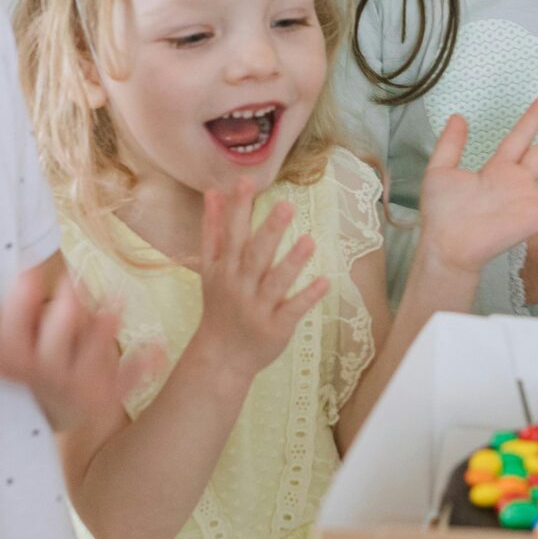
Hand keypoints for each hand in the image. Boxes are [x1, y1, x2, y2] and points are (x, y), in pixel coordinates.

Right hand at [0, 258, 158, 435]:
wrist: (51, 411)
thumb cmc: (19, 357)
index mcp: (2, 360)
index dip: (2, 307)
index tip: (14, 274)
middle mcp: (37, 376)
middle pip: (46, 351)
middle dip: (60, 315)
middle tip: (68, 285)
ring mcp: (73, 387)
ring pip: (88, 359)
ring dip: (101, 334)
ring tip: (114, 307)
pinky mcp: (105, 393)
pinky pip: (125, 382)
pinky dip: (139, 368)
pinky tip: (155, 350)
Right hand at [185, 189, 330, 386]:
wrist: (221, 356)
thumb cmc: (220, 304)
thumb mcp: (211, 268)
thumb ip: (212, 230)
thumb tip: (212, 192)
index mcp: (223, 269)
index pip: (230, 234)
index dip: (236, 209)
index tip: (245, 182)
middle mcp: (239, 286)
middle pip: (254, 255)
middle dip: (269, 231)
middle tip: (286, 206)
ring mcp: (257, 307)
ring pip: (275, 282)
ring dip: (292, 261)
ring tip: (309, 240)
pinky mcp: (275, 327)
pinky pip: (293, 309)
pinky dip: (308, 296)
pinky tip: (325, 281)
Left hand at [414, 96, 537, 279]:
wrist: (446, 244)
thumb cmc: (441, 212)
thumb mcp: (440, 170)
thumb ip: (450, 144)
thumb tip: (457, 117)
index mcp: (498, 169)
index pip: (521, 137)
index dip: (533, 118)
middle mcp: (517, 182)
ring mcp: (527, 201)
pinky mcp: (533, 221)